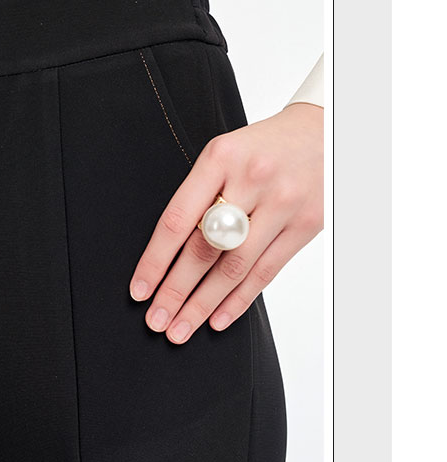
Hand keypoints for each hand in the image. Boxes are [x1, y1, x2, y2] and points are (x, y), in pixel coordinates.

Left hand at [129, 102, 323, 342]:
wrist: (322, 132)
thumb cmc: (262, 147)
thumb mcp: (224, 155)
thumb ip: (199, 196)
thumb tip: (168, 256)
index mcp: (220, 158)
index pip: (177, 219)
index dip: (155, 260)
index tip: (139, 290)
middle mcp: (251, 180)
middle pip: (204, 248)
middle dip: (176, 291)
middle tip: (156, 320)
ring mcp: (282, 204)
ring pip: (234, 267)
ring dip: (204, 305)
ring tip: (181, 329)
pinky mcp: (306, 224)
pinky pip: (266, 272)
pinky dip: (239, 300)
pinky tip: (218, 319)